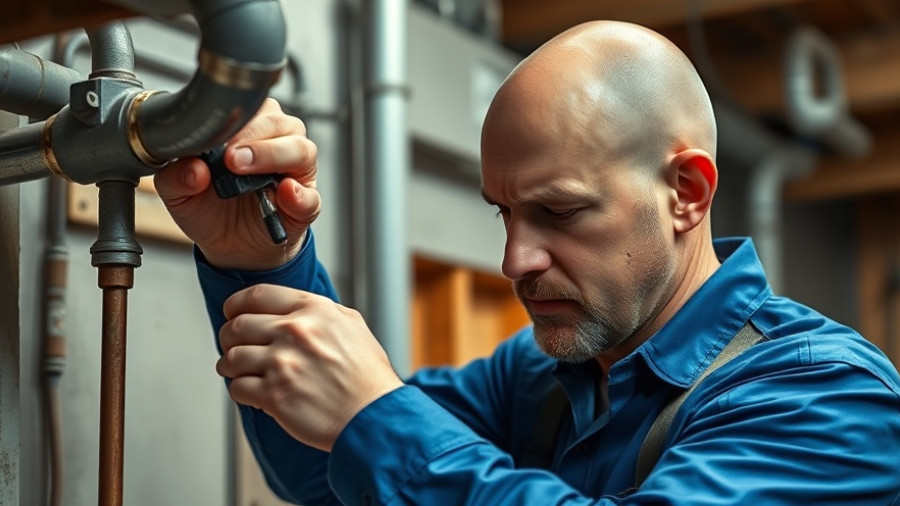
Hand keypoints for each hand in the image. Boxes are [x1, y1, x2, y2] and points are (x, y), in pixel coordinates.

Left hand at [154, 98, 320, 269]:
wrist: (229, 245)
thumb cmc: (210, 207)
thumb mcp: (179, 192)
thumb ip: (177, 176)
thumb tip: (193, 169)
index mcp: (249, 129)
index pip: (252, 105)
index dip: (234, 116)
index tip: (213, 134)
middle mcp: (278, 142)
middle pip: (280, 122)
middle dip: (252, 135)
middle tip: (228, 155)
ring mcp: (296, 173)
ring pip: (301, 150)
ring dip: (272, 155)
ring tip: (243, 168)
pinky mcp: (306, 204)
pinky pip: (310, 197)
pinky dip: (298, 196)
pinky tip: (284, 194)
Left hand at [215, 284, 403, 451]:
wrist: (374, 414)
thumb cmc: (366, 374)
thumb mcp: (351, 324)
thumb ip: (319, 310)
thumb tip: (291, 307)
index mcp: (313, 310)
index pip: (256, 295)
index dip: (236, 304)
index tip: (232, 313)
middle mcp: (295, 332)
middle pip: (237, 325)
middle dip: (229, 337)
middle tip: (234, 346)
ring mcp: (283, 363)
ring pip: (231, 357)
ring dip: (230, 365)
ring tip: (239, 371)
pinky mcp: (275, 395)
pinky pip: (237, 388)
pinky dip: (240, 391)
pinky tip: (253, 393)